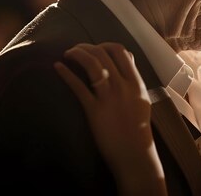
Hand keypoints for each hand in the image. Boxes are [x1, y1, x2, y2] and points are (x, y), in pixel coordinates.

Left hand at [54, 42, 166, 194]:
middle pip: (104, 54)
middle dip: (87, 47)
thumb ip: (134, 82)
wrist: (134, 154)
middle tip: (76, 49)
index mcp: (136, 83)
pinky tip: (58, 67)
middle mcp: (123, 86)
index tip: (94, 48)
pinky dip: (66, 74)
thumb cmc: (138, 129)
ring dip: (77, 54)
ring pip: (93, 64)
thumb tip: (126, 64)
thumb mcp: (142, 100)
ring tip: (68, 53)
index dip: (104, 45)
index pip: (121, 52)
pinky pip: (79, 87)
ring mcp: (109, 97)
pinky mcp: (95, 110)